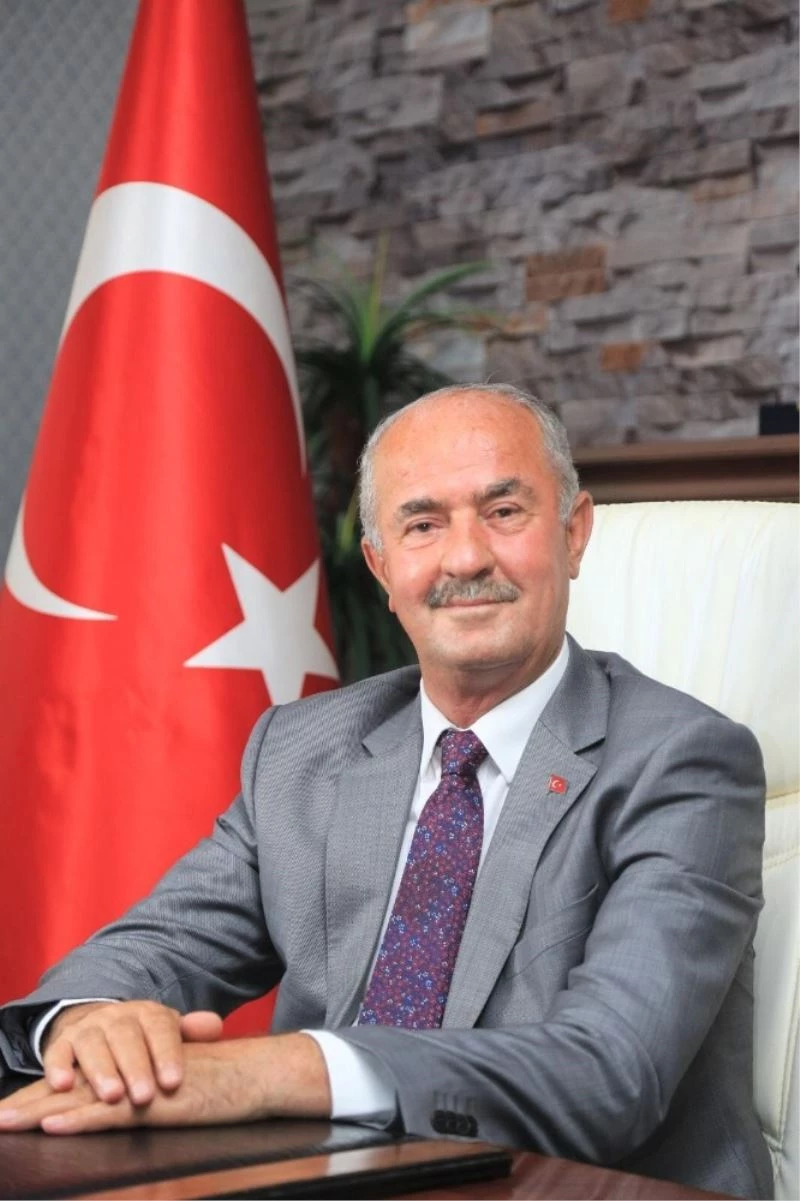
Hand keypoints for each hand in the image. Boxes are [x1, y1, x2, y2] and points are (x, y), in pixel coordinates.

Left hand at [0, 1034, 330, 1133]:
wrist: (256, 1075)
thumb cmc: (222, 1086)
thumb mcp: (178, 1087)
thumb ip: (151, 1091)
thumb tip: (134, 1102)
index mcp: (132, 1070)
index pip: (81, 1080)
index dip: (44, 1091)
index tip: (11, 1106)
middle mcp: (132, 1072)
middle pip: (71, 1086)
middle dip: (28, 1100)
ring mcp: (141, 1086)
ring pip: (82, 1097)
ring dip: (39, 1109)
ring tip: (4, 1121)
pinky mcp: (155, 1103)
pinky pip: (110, 1112)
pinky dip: (79, 1117)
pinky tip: (52, 1122)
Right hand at [40, 1001, 223, 1104]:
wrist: (103, 1025)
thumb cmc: (145, 1040)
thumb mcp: (169, 1034)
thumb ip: (192, 1032)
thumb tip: (215, 1026)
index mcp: (148, 1014)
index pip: (160, 1028)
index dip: (167, 1053)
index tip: (173, 1082)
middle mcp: (117, 1017)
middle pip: (126, 1037)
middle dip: (135, 1066)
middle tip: (144, 1096)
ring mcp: (88, 1028)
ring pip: (92, 1044)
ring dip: (101, 1070)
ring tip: (111, 1095)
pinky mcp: (62, 1042)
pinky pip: (56, 1051)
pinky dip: (57, 1066)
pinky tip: (63, 1084)